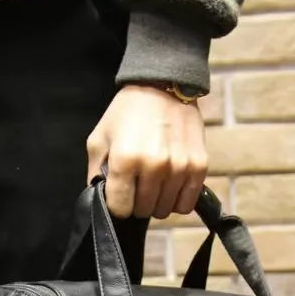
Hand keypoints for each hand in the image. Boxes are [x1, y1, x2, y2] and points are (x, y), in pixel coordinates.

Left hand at [86, 84, 207, 219]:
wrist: (164, 84)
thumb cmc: (127, 112)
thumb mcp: (100, 138)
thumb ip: (95, 173)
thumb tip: (100, 200)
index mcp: (125, 160)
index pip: (120, 209)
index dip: (117, 204)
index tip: (120, 193)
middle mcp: (154, 166)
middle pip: (143, 211)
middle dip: (137, 202)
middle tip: (137, 183)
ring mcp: (179, 167)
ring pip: (164, 210)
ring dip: (157, 201)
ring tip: (154, 181)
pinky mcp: (199, 167)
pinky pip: (186, 204)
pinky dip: (176, 200)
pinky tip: (170, 185)